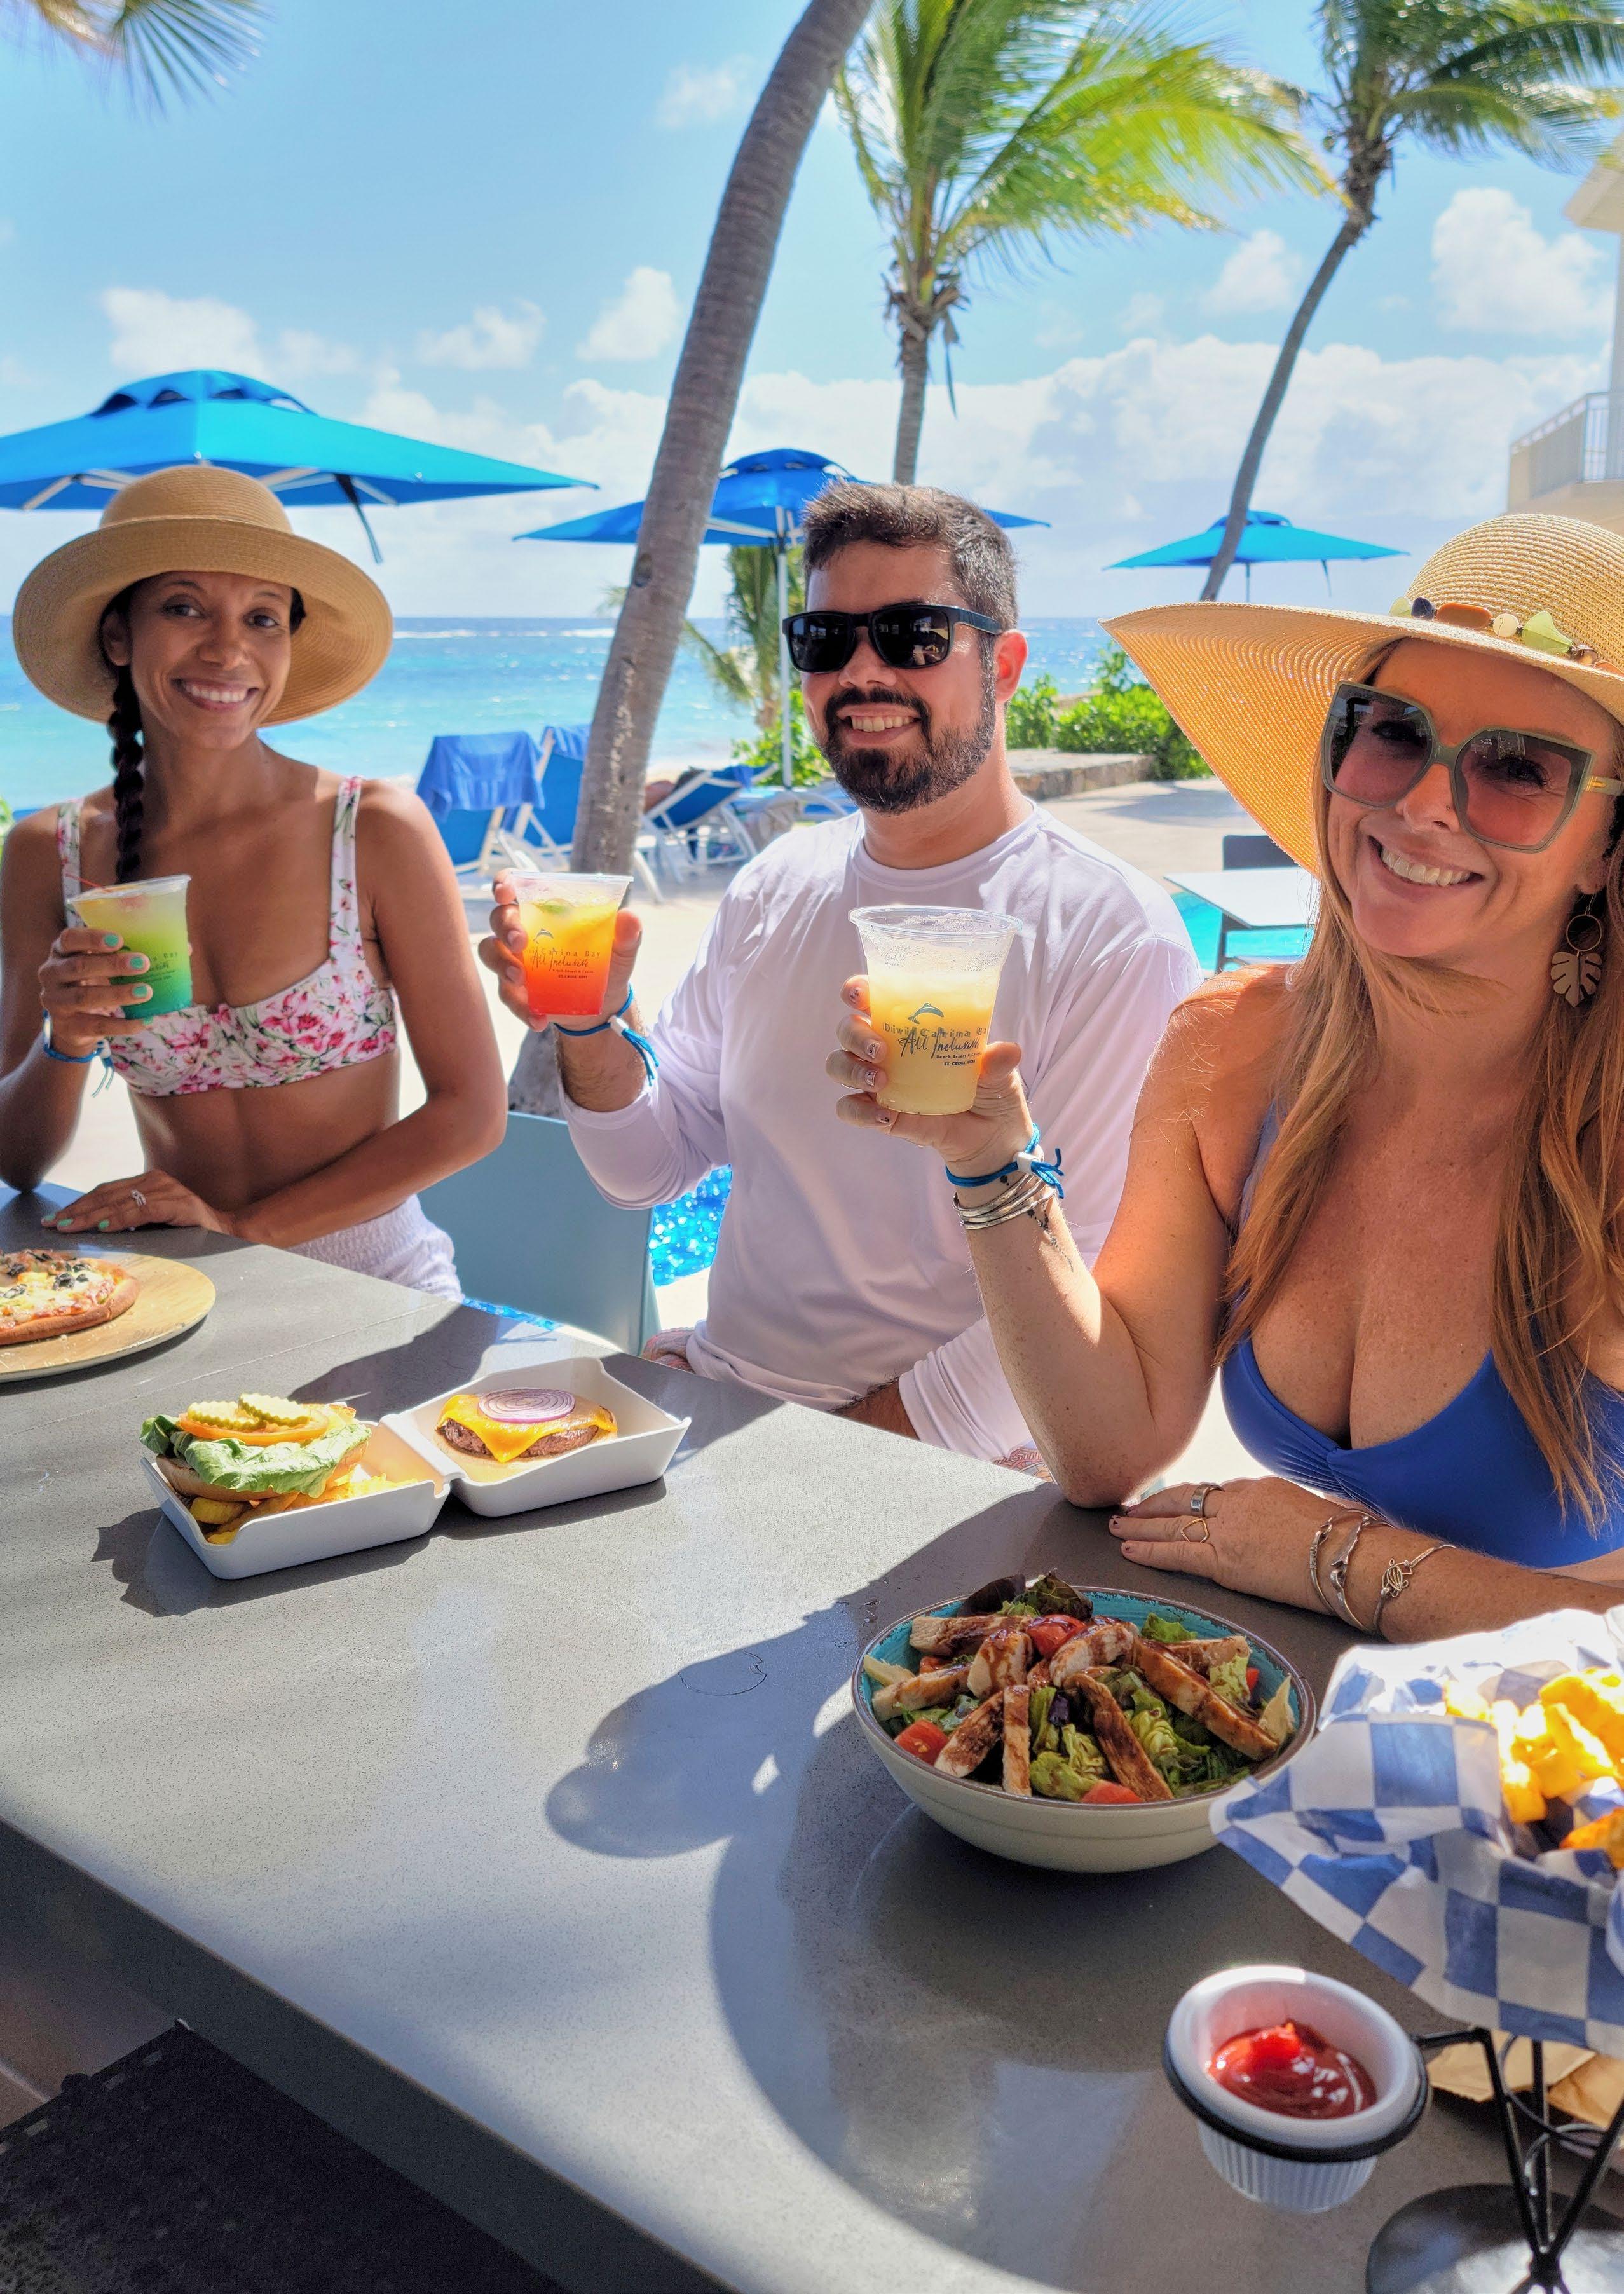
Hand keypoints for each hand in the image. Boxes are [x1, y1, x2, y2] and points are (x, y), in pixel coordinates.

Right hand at [38, 928, 153, 1054]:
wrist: (73, 1025)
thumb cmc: (95, 983)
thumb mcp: (104, 965)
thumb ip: (133, 953)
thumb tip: (185, 949)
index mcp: (61, 952)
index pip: (69, 938)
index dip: (91, 938)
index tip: (119, 940)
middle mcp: (51, 974)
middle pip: (78, 967)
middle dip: (112, 965)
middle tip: (143, 963)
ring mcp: (56, 1002)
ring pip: (85, 997)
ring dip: (118, 994)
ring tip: (147, 991)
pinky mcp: (68, 1027)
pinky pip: (96, 1025)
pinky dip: (123, 1024)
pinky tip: (145, 1021)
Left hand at [42, 1170, 233, 1237]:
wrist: (225, 1230)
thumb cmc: (187, 1228)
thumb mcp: (153, 1219)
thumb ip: (130, 1216)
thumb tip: (94, 1227)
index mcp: (147, 1180)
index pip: (105, 1191)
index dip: (79, 1204)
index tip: (56, 1218)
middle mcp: (155, 1179)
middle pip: (106, 1195)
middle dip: (76, 1211)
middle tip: (52, 1223)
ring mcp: (166, 1189)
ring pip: (119, 1202)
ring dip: (90, 1216)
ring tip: (69, 1226)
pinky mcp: (176, 1203)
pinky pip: (141, 1211)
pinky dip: (119, 1219)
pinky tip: (102, 1227)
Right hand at [479, 876, 642, 1030]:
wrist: (602, 1005)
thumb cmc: (606, 964)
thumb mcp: (621, 950)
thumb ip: (626, 934)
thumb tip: (629, 918)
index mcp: (545, 910)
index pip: (515, 886)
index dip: (504, 883)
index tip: (506, 892)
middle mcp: (523, 931)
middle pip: (499, 919)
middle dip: (506, 927)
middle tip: (521, 942)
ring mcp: (515, 960)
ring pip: (491, 954)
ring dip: (502, 965)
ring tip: (521, 978)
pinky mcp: (516, 990)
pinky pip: (507, 996)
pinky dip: (521, 1008)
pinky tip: (539, 1019)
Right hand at [826, 973, 1033, 1172]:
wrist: (993, 1140)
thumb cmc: (992, 1093)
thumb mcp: (999, 1074)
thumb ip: (997, 1062)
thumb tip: (1008, 1050)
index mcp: (912, 1027)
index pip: (874, 999)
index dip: (858, 990)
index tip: (858, 994)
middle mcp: (888, 1050)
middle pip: (848, 1030)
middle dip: (855, 1035)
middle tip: (881, 1050)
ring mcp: (880, 1083)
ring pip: (839, 1065)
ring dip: (852, 1070)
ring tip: (881, 1081)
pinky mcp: (880, 1114)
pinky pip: (850, 1109)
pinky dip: (860, 1112)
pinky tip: (886, 1117)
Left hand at [1107, 1477, 1340, 1614]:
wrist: (1354, 1559)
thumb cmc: (1349, 1541)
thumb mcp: (1315, 1511)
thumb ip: (1289, 1512)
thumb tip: (1288, 1527)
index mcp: (1261, 1487)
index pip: (1216, 1493)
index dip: (1190, 1501)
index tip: (1173, 1506)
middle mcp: (1239, 1501)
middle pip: (1185, 1499)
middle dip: (1154, 1504)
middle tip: (1130, 1508)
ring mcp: (1229, 1529)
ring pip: (1173, 1523)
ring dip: (1141, 1525)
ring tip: (1118, 1525)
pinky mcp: (1226, 1560)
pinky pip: (1177, 1553)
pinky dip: (1150, 1550)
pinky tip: (1129, 1549)